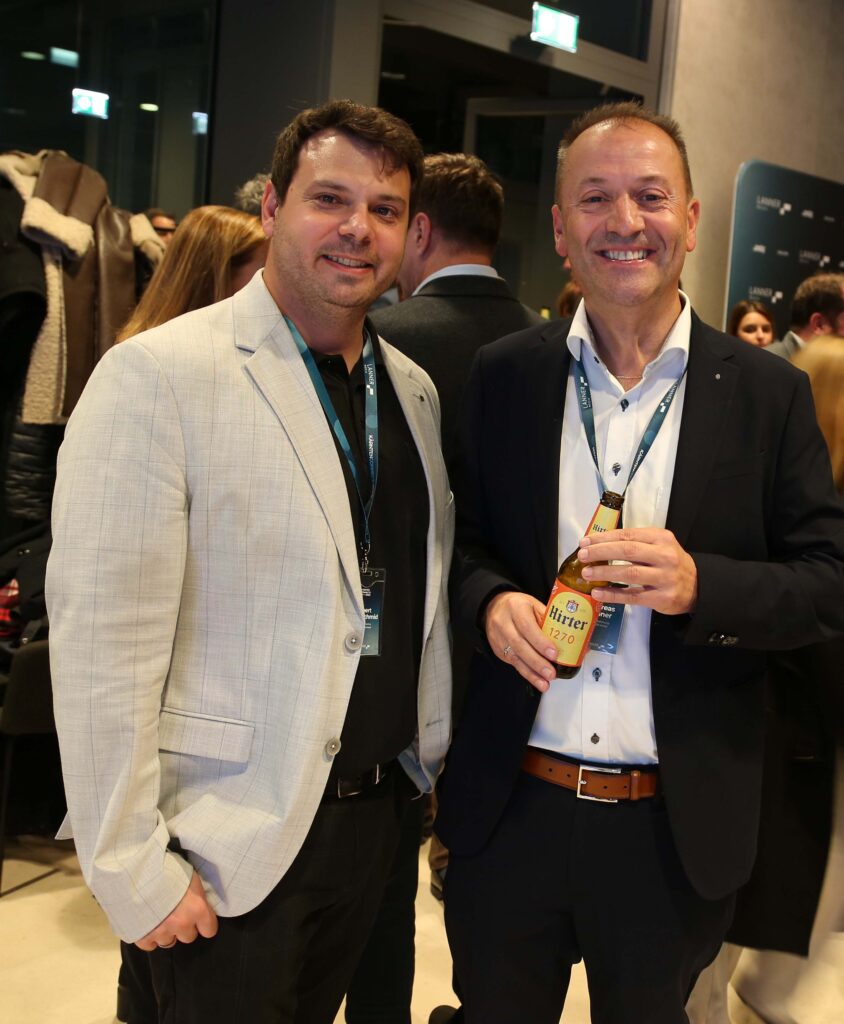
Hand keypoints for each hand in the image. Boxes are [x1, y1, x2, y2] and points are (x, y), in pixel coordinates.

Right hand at [134, 871, 218, 950]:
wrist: (136, 871)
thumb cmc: (167, 867)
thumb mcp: (190, 875)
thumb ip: (196, 894)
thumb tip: (199, 903)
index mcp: (197, 908)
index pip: (209, 930)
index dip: (205, 924)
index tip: (200, 918)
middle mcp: (182, 924)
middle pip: (188, 937)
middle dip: (184, 927)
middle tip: (176, 913)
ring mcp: (161, 932)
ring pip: (169, 942)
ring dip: (166, 932)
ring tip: (160, 917)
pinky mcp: (142, 937)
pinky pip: (150, 946)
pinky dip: (149, 937)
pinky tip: (147, 924)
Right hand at [484, 591, 557, 691]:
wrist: (495, 607)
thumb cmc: (518, 606)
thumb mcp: (534, 605)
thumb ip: (548, 618)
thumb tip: (570, 635)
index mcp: (516, 607)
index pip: (527, 626)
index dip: (540, 642)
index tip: (553, 654)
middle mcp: (504, 622)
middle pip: (519, 645)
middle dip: (537, 662)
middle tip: (551, 673)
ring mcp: (498, 637)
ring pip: (515, 657)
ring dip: (532, 672)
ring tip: (545, 682)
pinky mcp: (497, 649)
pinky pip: (513, 663)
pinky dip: (527, 673)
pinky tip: (537, 680)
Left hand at [578, 527, 697, 614]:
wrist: (698, 586)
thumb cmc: (670, 564)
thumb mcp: (660, 545)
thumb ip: (636, 543)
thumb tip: (599, 544)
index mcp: (661, 538)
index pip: (627, 535)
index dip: (604, 538)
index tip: (585, 541)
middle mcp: (664, 556)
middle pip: (627, 551)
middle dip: (600, 552)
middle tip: (582, 555)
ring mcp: (664, 578)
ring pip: (629, 573)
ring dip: (604, 572)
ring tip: (587, 573)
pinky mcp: (662, 598)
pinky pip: (632, 596)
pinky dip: (613, 594)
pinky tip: (598, 592)